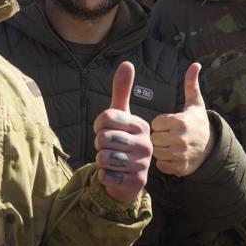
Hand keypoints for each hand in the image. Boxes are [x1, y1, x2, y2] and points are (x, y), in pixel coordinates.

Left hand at [93, 61, 151, 202]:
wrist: (127, 176)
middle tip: (109, 147)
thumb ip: (122, 90)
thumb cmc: (121, 140)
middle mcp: (146, 144)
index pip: (106, 118)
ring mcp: (143, 164)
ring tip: (111, 160)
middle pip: (103, 138)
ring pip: (103, 157)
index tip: (106, 130)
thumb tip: (127, 63)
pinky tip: (114, 174)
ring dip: (101, 160)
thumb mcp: (120, 115)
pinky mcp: (136, 182)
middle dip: (99, 144)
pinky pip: (105, 174)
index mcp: (142, 125)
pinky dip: (104, 175)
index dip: (99, 125)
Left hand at [151, 63, 214, 175]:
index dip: (160, 123)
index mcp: (181, 122)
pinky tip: (171, 155)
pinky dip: (164, 162)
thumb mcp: (195, 103)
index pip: (156, 123)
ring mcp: (181, 155)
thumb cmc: (198, 122)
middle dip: (158, 137)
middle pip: (154, 139)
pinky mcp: (181, 168)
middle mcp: (180, 139)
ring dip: (160, 150)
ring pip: (157, 153)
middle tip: (166, 135)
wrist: (212, 147)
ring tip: (168, 145)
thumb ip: (191, 84)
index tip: (167, 123)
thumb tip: (195, 64)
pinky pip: (162, 165)